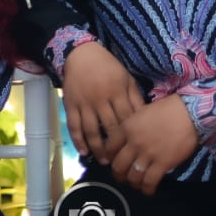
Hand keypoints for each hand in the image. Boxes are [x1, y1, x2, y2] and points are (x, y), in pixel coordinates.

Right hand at [62, 42, 144, 163]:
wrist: (81, 54)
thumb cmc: (107, 67)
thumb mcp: (125, 77)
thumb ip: (135, 97)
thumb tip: (145, 116)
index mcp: (116, 91)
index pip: (126, 119)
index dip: (130, 135)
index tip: (135, 148)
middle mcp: (100, 99)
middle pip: (109, 128)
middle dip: (115, 146)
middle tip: (120, 161)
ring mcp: (84, 103)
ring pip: (91, 130)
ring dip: (97, 148)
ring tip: (103, 161)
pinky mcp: (70, 105)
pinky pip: (73, 126)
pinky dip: (78, 140)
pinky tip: (84, 152)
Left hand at [105, 95, 199, 195]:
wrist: (188, 112)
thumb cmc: (166, 109)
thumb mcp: (141, 112)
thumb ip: (131, 126)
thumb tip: (125, 139)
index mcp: (127, 127)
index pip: (109, 148)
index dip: (109, 157)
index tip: (113, 160)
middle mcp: (134, 142)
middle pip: (118, 166)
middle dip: (118, 174)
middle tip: (122, 176)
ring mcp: (148, 154)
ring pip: (132, 177)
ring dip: (132, 183)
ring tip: (136, 182)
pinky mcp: (162, 164)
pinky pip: (149, 183)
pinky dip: (146, 189)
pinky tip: (148, 189)